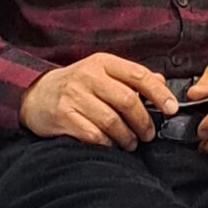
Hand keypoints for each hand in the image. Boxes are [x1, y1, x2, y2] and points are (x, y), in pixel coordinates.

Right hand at [20, 53, 176, 147]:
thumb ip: (131, 77)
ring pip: (111, 121)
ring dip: (127, 137)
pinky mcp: (63, 116)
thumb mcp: (102, 73)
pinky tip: (110, 145)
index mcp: (102, 63)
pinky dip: (107, 143)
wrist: (35, 95)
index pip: (138, 75)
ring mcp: (74, 96)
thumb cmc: (76, 85)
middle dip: (143, 121)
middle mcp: (88, 77)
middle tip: (148, 134)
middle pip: (127, 101)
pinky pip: (93, 135)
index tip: (172, 109)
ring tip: (130, 143)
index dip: (159, 93)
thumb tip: (161, 82)